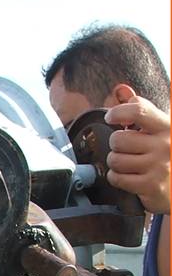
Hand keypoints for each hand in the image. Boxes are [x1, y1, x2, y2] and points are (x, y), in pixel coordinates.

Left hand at [105, 98, 169, 213]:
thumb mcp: (159, 129)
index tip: (110, 117)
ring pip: (115, 159)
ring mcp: (160, 166)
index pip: (138, 111)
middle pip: (118, 139)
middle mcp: (166, 145)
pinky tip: (128, 176)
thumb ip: (141, 109)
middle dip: (116, 145)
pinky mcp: (152, 186)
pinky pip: (117, 178)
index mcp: (168, 127)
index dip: (118, 112)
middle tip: (126, 149)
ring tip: (128, 163)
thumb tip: (121, 89)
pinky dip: (116, 178)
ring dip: (116, 162)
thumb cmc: (167, 155)